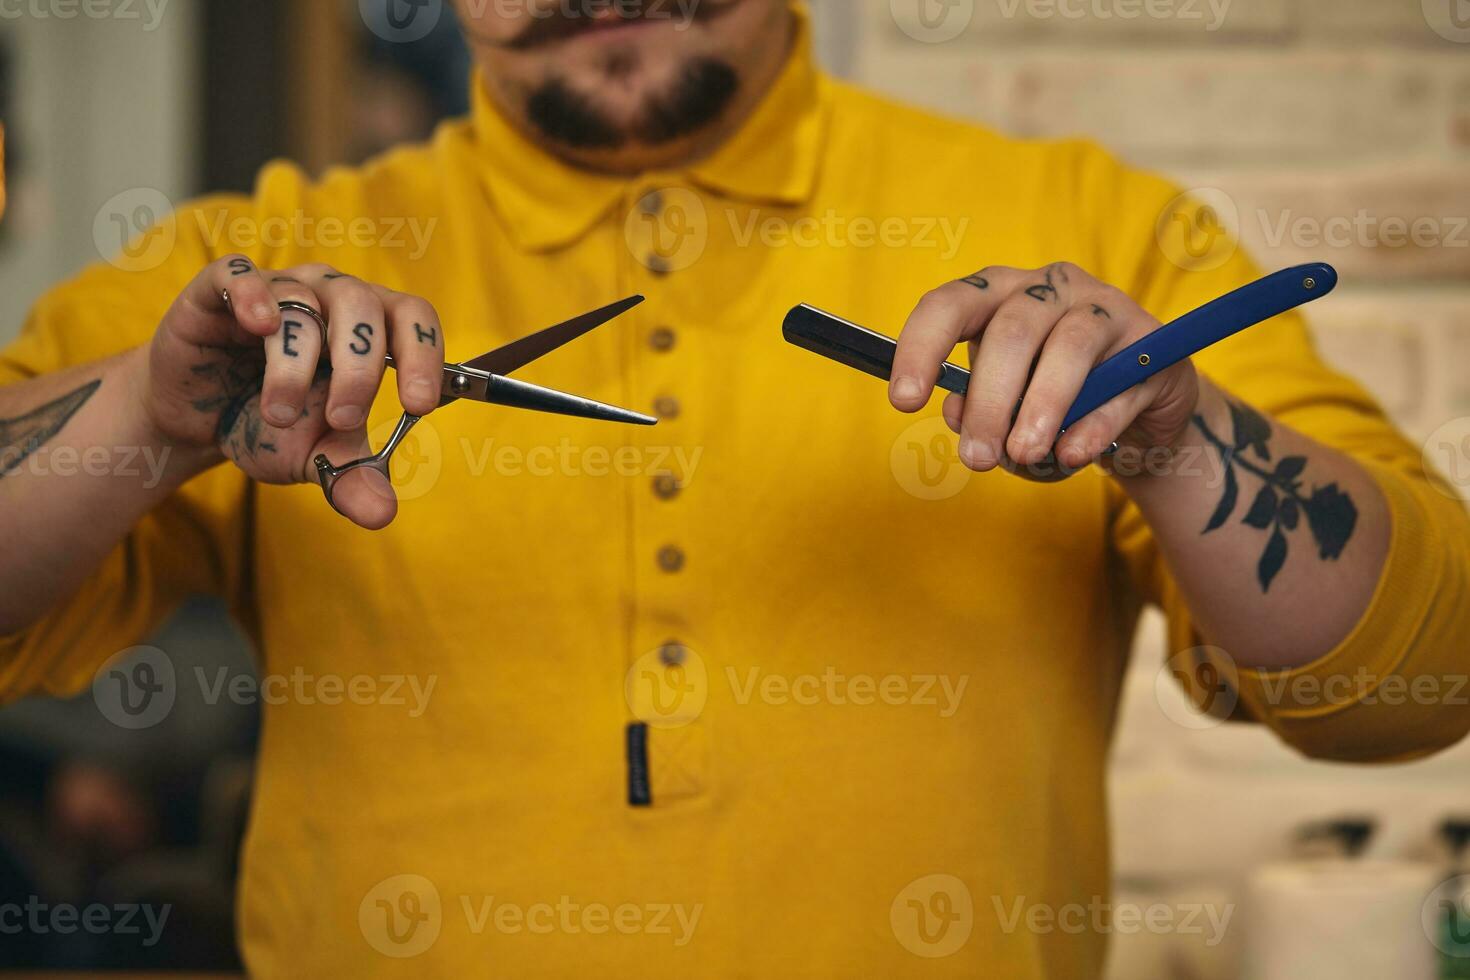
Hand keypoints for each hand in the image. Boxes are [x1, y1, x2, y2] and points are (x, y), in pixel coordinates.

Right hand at [137, 255, 445, 527]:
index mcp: (369, 328)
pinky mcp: (220, 291)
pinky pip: (240, 273)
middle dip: (359, 368)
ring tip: (280, 414)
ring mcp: (278, 287)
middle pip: (363, 307)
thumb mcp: (312, 458)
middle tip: (341, 418)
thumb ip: (350, 477)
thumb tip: (383, 514)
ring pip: (303, 303)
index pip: (413, 319)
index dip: (423, 354)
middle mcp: (330, 296)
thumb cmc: (270, 425)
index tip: (417, 404)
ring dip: (296, 363)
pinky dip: (254, 296)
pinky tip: (260, 326)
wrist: (198, 420)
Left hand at [889, 263, 1199, 479]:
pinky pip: (1120, 384)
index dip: (921, 348)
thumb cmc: (1050, 395)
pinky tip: (1071, 455)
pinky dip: (1091, 426)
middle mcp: (1052, 287)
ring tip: (1024, 455)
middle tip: (978, 458)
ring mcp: (1107, 307)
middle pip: (1012, 332)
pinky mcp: (1154, 343)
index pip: (950, 305)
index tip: (903, 400)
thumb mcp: (1004, 399)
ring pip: (1069, 348)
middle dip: (989, 402)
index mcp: (1000, 292)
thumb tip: (959, 416)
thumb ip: (976, 405)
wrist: (1134, 408)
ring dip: (1041, 408)